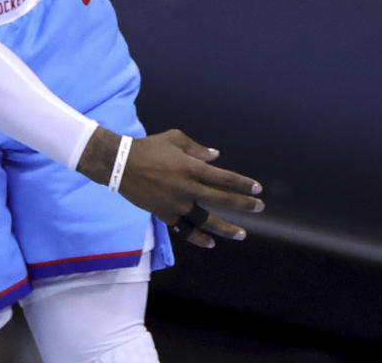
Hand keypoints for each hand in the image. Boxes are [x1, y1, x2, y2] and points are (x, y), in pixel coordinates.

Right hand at [78, 127, 263, 248]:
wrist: (122, 165)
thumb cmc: (150, 147)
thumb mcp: (175, 139)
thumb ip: (197, 149)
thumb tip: (216, 158)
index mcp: (191, 167)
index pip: (223, 178)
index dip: (241, 184)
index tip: (257, 189)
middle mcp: (187, 188)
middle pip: (220, 199)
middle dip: (242, 204)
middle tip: (260, 208)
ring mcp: (177, 204)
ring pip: (206, 220)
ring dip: (225, 228)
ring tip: (242, 234)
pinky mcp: (166, 215)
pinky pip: (185, 230)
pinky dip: (198, 237)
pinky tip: (210, 242)